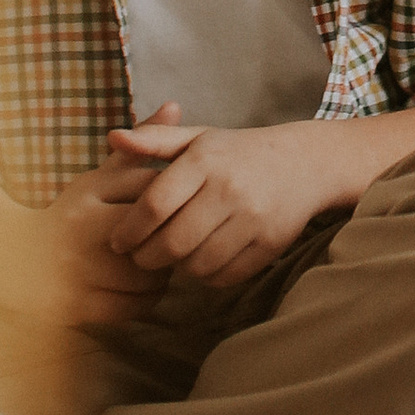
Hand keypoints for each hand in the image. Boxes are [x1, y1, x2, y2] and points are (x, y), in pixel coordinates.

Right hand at [0, 156, 170, 330]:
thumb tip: (176, 105)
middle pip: (155, 237)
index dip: (174, 202)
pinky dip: (145, 300)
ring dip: (162, 274)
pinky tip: (141, 289)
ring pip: (149, 276)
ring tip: (157, 265)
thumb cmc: (71, 217)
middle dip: (169, 240)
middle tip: (170, 239)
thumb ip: (138, 145)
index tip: (174, 208)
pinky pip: (134, 306)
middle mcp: (82, 230)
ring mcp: (79, 270)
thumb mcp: (100, 177)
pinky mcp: (78, 306)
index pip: (154, 194)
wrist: (16, 262)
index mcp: (88, 194)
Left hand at [106, 114, 353, 289]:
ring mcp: (253, 218)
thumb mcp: (198, 138)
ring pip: (197, 264)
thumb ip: (154, 139)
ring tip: (173, 258)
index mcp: (205, 159)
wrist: (303, 163)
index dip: (129, 231)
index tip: (118, 242)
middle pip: (172, 243)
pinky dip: (207, 276)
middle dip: (147, 258)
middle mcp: (229, 188)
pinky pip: (225, 276)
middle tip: (141, 258)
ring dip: (178, 269)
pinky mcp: (270, 244)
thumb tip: (111, 138)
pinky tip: (203, 261)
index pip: (154, 205)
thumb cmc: (237, 152)